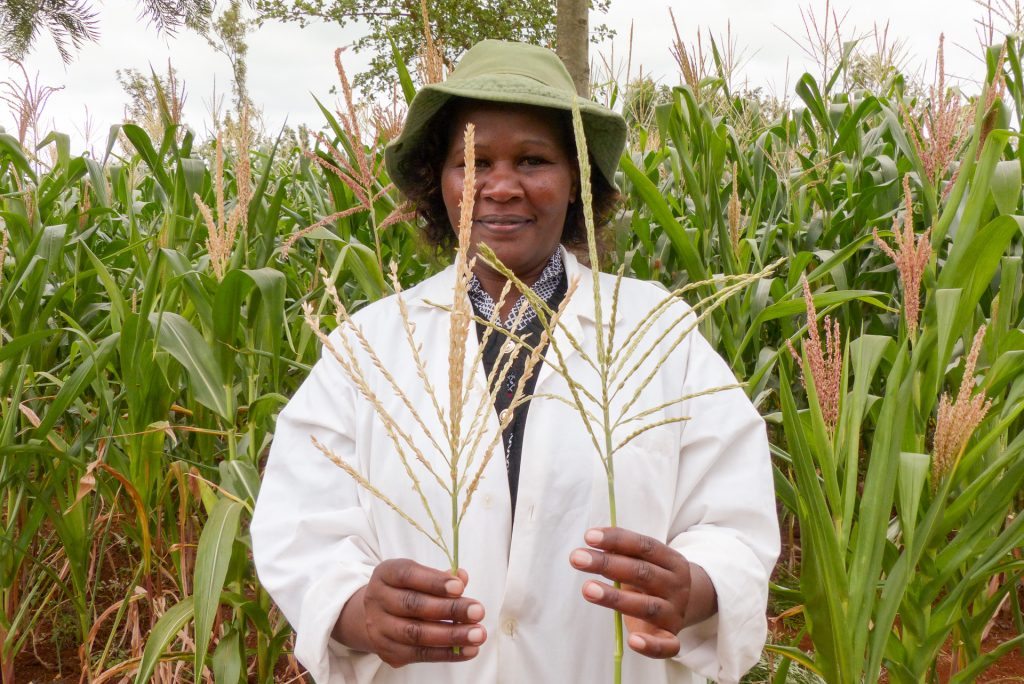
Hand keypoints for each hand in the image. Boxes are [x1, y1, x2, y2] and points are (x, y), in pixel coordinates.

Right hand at [333, 559, 486, 666]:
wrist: (373, 616)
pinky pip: (419, 654)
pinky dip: (447, 653)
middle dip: (449, 610)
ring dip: (451, 635)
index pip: (408, 575)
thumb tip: (462, 577)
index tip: (460, 587)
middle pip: (413, 606)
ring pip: (416, 634)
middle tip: (478, 611)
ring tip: (478, 634)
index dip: (434, 581)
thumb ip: (440, 577)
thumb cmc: (405, 590)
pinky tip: (469, 650)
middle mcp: (377, 600)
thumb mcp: (418, 576)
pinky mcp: (388, 652)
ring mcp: (379, 628)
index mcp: (385, 574)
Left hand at [569, 527, 716, 658]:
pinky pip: (667, 646)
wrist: (684, 603)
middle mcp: (676, 585)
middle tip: (577, 558)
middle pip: (642, 573)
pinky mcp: (671, 637)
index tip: (588, 537)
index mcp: (671, 560)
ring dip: (616, 598)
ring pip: (647, 606)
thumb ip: (623, 553)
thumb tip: (593, 540)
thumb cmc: (652, 578)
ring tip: (587, 589)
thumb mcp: (644, 561)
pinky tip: (632, 641)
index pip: (644, 546)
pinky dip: (651, 646)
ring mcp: (675, 612)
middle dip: (607, 564)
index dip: (616, 540)